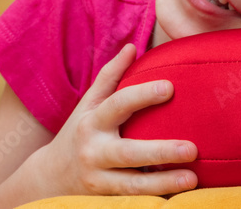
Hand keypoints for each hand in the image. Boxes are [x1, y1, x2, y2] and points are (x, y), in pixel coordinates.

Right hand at [33, 43, 198, 197]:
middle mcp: (94, 152)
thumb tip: (132, 47)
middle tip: (192, 148)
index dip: (143, 95)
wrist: (49, 178)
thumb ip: (110, 76)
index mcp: (93, 122)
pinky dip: (154, 198)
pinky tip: (178, 197)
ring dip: (164, 183)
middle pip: (129, 153)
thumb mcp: (88, 104)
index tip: (170, 87)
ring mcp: (99, 180)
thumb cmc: (79, 133)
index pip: (118, 104)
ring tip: (192, 179)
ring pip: (133, 185)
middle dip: (160, 151)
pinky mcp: (105, 200)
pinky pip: (132, 200)